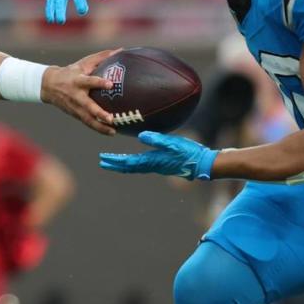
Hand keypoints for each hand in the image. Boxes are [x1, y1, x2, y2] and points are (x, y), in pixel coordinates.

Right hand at [42, 48, 118, 135]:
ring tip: (113, 131)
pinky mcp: (75, 114)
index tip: (110, 84)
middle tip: (111, 118)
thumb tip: (120, 50)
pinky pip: (88, 123)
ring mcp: (75, 107)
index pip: (89, 82)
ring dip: (100, 127)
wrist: (48, 85)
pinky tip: (111, 132)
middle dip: (99, 113)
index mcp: (78, 81)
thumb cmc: (71, 71)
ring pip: (88, 119)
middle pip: (88, 106)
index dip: (99, 83)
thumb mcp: (83, 63)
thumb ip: (101, 57)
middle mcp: (76, 96)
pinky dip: (99, 129)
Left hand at [99, 131, 218, 179]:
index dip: (115, 161)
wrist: (202, 164)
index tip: (103, 159)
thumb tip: (141, 136)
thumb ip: (157, 140)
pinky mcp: (163, 164)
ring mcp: (157, 166)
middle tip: (102, 162)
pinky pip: (142, 165)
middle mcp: (152, 165)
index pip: (129, 162)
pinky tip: (134, 160)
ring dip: (123, 164)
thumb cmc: (188, 152)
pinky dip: (133, 163)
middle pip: (129, 167)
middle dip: (115, 164)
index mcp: (152, 161)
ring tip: (113, 162)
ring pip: (135, 167)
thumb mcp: (173, 143)